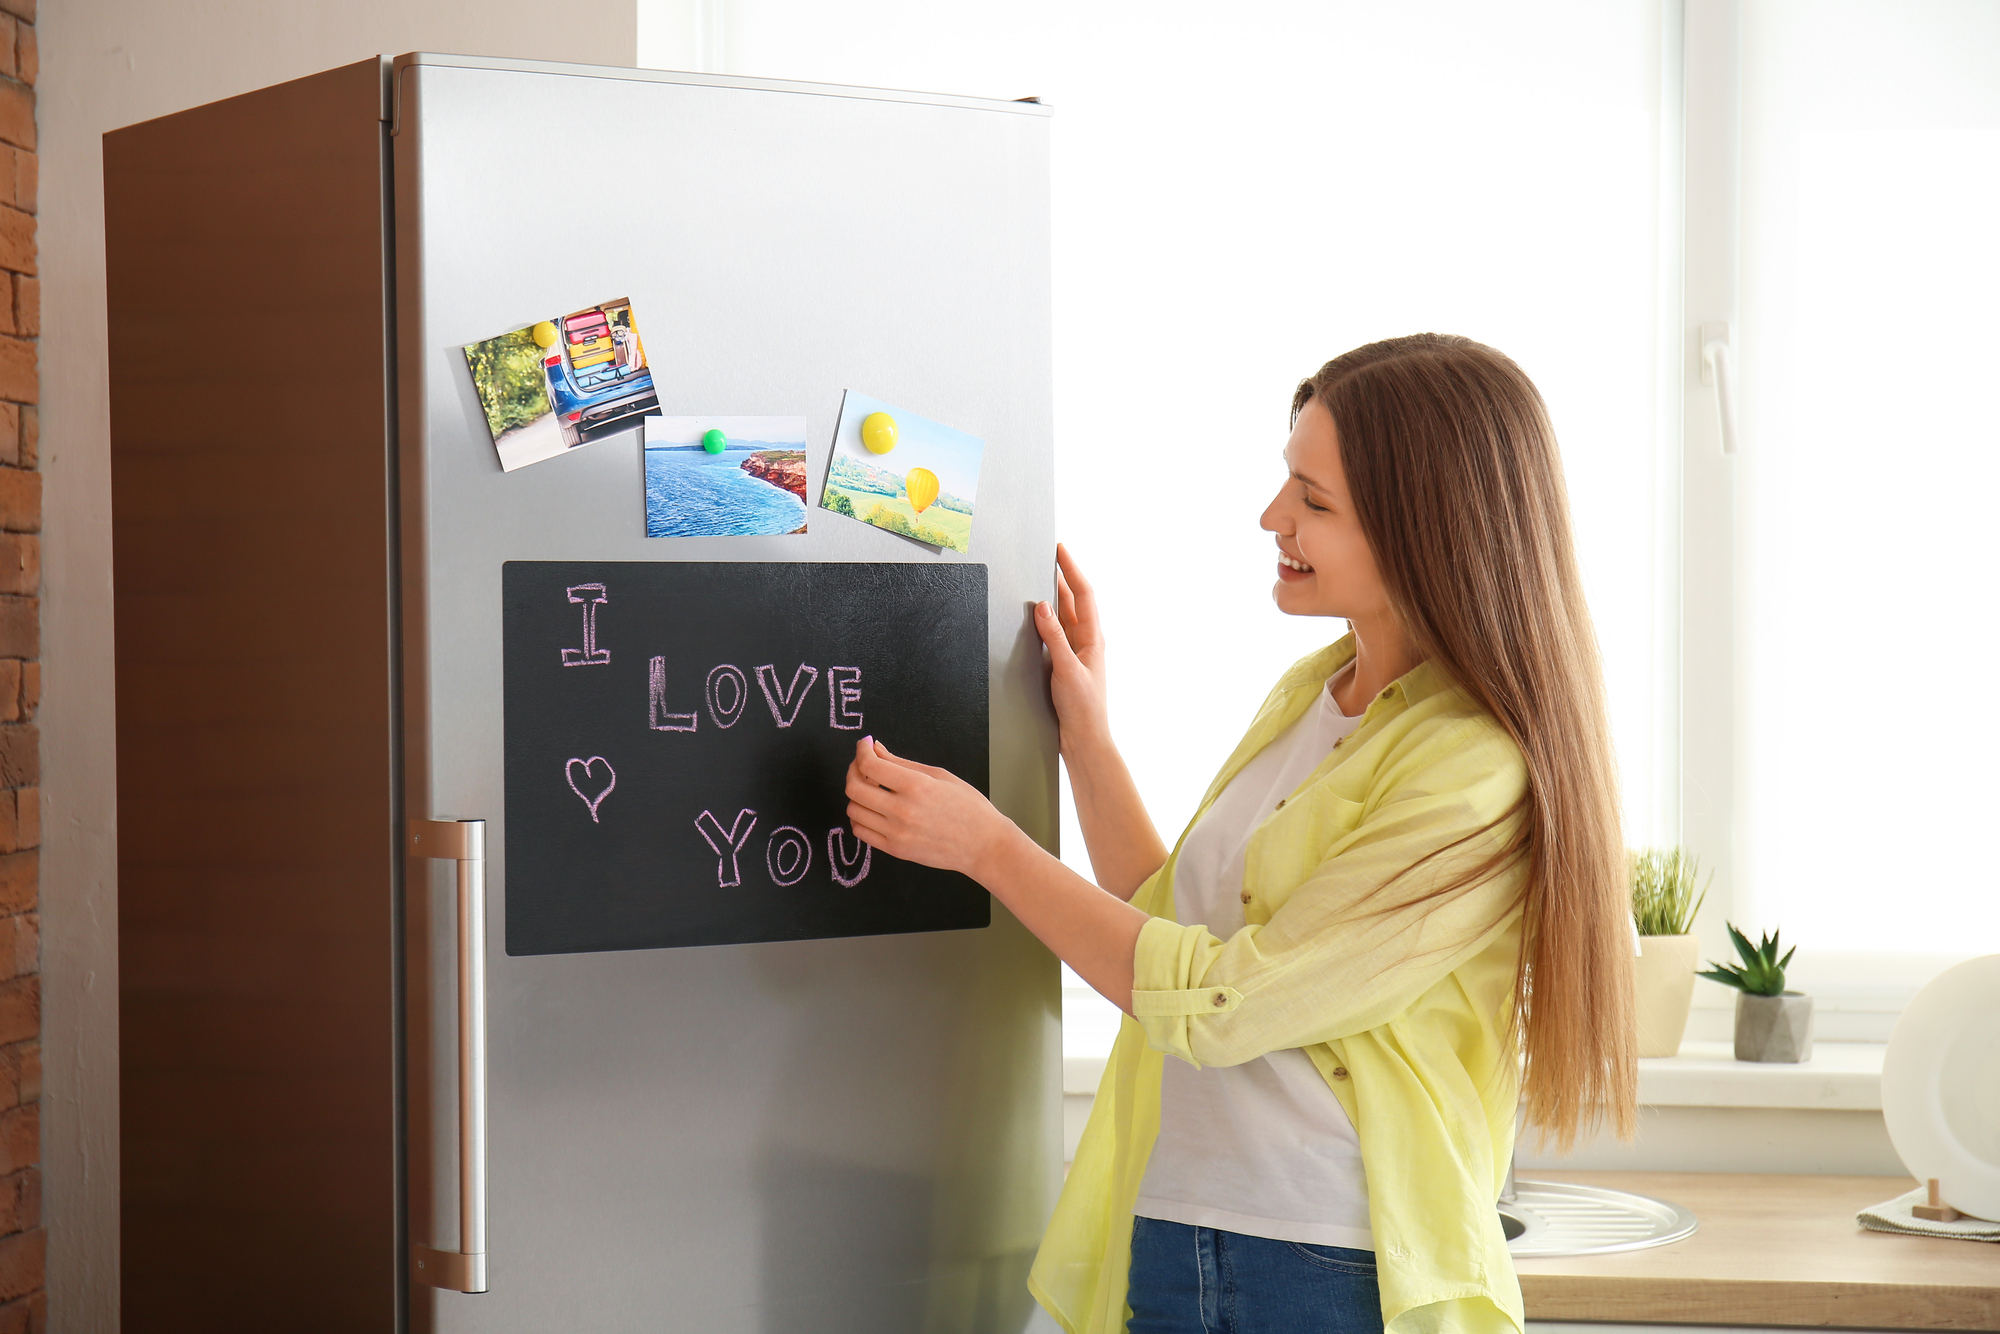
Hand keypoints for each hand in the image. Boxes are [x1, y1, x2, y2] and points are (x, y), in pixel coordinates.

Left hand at [844, 737, 1015, 877]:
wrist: (983, 845)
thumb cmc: (969, 808)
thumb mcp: (940, 776)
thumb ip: (902, 763)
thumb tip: (876, 749)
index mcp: (916, 786)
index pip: (870, 765)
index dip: (861, 751)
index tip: (864, 745)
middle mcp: (902, 811)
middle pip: (854, 787)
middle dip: (854, 770)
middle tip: (863, 764)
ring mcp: (896, 833)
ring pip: (853, 810)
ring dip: (856, 795)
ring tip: (871, 788)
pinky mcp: (895, 850)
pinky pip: (861, 831)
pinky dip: (860, 817)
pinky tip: (873, 809)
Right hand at [1036, 544, 1110, 754]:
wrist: (1084, 740)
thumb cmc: (1083, 709)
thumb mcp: (1067, 670)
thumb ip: (1055, 638)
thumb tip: (1041, 608)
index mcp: (1093, 638)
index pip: (1083, 594)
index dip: (1071, 569)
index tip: (1060, 549)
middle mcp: (1086, 641)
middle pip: (1073, 600)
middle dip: (1060, 577)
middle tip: (1045, 556)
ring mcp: (1075, 652)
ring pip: (1063, 615)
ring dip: (1052, 597)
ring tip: (1037, 577)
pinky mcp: (1063, 663)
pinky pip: (1054, 633)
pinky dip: (1044, 619)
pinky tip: (1032, 616)